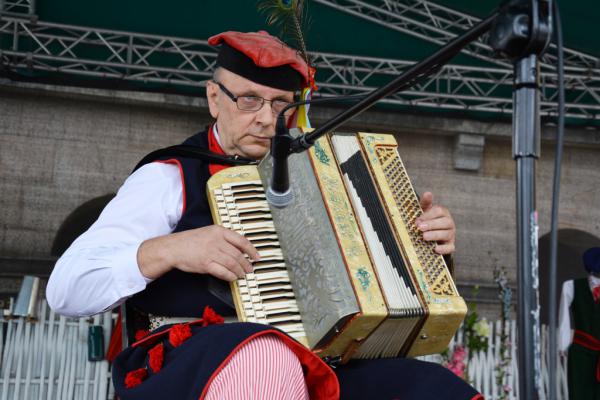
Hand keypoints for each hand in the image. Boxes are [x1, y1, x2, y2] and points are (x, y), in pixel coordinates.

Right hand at [138, 225, 259, 281]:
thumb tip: (240, 248)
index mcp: (219, 230)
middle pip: (238, 254)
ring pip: (232, 263)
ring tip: (243, 275)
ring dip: (240, 271)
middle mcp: (216, 240)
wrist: (172, 248)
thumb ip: (223, 238)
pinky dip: (230, 276)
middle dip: (246, 264)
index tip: (257, 257)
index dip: (252, 250)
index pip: (241, 240)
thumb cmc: (189, 241)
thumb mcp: (208, 233)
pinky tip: (233, 278)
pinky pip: (223, 272)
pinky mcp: (205, 263)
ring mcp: (211, 252)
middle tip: (250, 269)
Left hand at [415, 192, 455, 254]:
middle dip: (432, 224)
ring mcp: (450, 235)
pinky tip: (435, 249)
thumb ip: (425, 203)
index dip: (428, 215)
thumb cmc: (427, 221)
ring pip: (447, 234)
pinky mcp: (450, 246)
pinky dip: (443, 249)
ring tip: (424, 237)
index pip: (439, 211)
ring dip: (435, 235)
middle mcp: (449, 223)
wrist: (431, 237)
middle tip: (419, 227)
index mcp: (443, 213)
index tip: (417, 220)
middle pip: (445, 222)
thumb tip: (428, 193)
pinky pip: (450, 248)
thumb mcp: (425, 211)